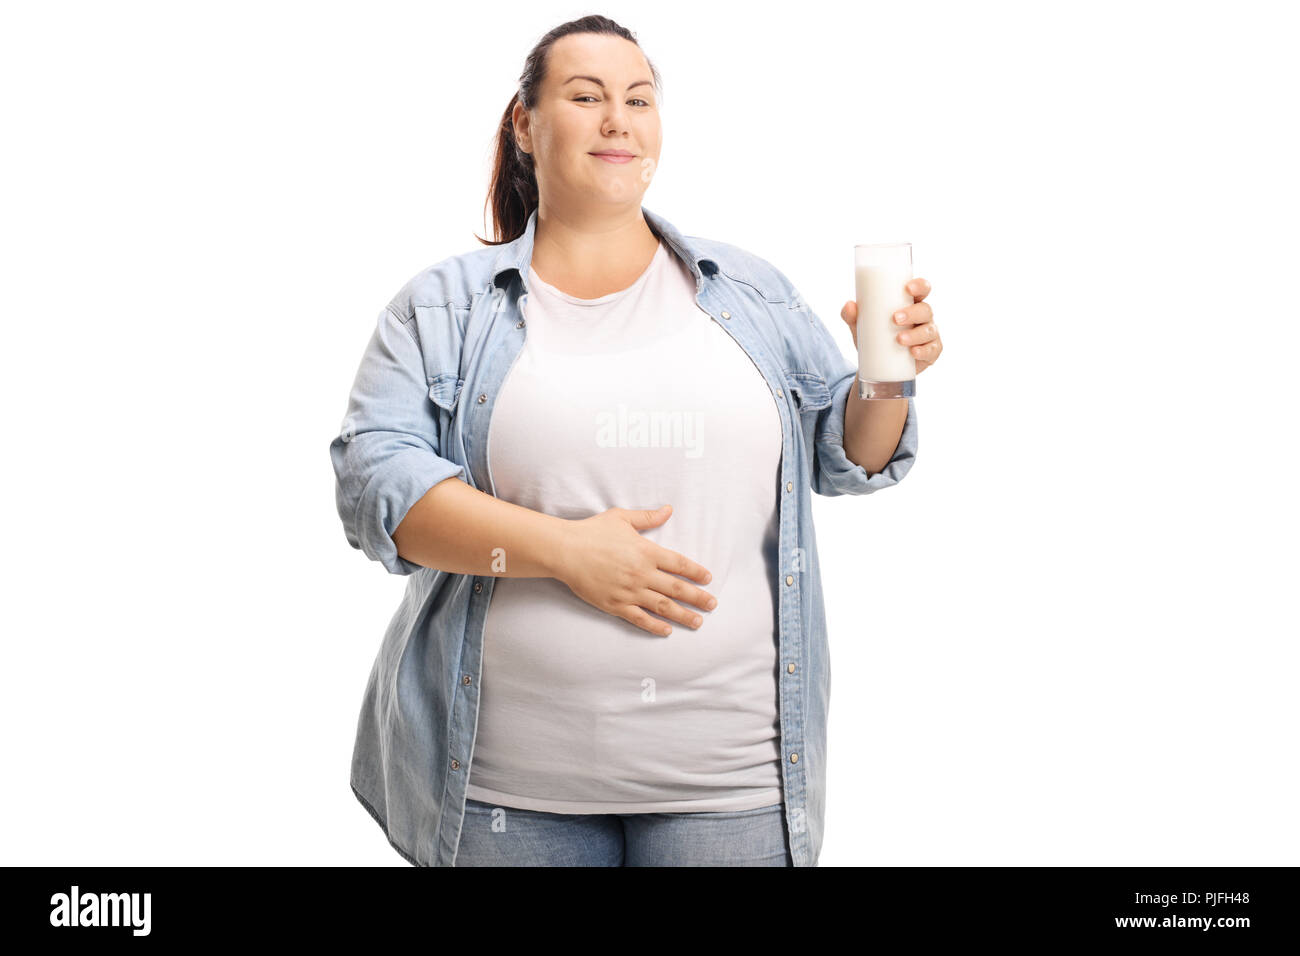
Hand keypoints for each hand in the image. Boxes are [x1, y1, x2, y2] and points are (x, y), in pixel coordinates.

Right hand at [553, 504, 717, 636]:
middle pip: (677, 588)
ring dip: (683, 615)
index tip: (708, 579)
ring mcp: (629, 591)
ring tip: (698, 622)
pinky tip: (667, 631)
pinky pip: (640, 618)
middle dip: (698, 598)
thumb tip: (669, 509)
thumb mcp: (622, 517)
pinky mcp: (615, 605)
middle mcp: (642, 573)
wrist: (565, 550)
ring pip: (663, 607)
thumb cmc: (592, 531)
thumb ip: (648, 517)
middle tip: (712, 605)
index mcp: (646, 551)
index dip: (696, 572)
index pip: (679, 564)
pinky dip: (655, 626)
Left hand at [839, 277, 941, 373]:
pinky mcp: (930, 352)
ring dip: (916, 334)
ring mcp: (929, 334)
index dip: (919, 285)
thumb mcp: (861, 327)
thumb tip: (849, 306)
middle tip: (895, 318)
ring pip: (929, 330)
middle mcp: (923, 317)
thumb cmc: (875, 337)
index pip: (922, 289)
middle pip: (925, 310)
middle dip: (912, 313)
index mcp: (910, 304)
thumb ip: (853, 316)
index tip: (908, 288)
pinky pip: (932, 350)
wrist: (878, 368)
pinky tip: (914, 352)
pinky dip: (924, 351)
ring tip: (899, 339)